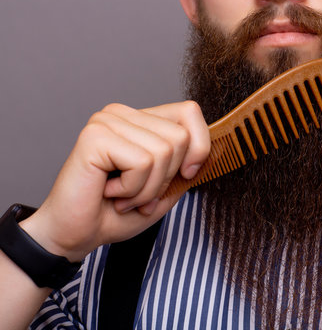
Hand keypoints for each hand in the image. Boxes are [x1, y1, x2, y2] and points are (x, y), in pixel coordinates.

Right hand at [20, 101, 209, 260]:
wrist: (75, 235)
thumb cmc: (115, 213)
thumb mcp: (166, 190)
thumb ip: (188, 167)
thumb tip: (219, 149)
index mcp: (141, 121)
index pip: (190, 111)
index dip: (199, 146)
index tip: (186, 175)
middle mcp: (124, 114)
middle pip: (181, 136)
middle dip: (168, 178)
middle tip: (139, 193)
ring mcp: (107, 121)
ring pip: (164, 151)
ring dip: (148, 188)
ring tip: (123, 195)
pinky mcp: (95, 136)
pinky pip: (142, 163)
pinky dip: (133, 189)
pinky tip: (110, 192)